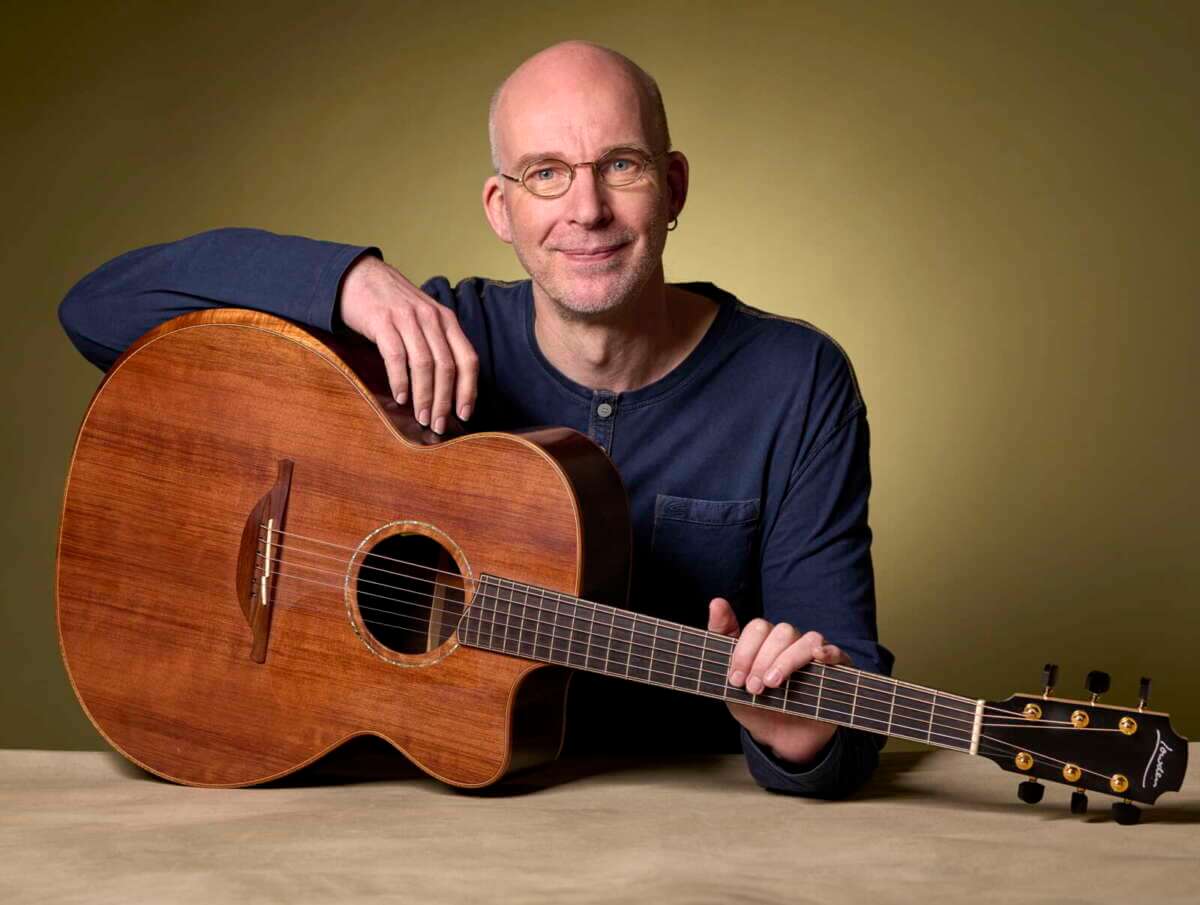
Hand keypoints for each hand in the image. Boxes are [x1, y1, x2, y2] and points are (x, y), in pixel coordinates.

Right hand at [338, 255, 478, 433]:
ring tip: (421, 417)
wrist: (358, 275)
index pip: (468, 359)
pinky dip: (400, 381)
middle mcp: (431, 318)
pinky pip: (396, 356)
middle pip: (447, 367)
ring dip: (424, 396)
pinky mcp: (383, 321)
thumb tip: (447, 388)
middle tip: (437, 425)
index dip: (468, 390)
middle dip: (444, 401)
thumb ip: (437, 343)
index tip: (464, 414)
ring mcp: (407, 318)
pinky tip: (401, 398)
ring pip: (424, 364)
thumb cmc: (392, 304)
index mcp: (446, 320)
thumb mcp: (423, 318)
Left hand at [707, 598, 852, 764]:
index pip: (758, 628)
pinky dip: (828, 652)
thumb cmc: (754, 705)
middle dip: (762, 661)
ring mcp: (814, 655)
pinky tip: (819, 657)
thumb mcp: (729, 679)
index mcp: (766, 641)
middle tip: (754, 688)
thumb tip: (717, 602)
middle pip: (781, 632)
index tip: (735, 679)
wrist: (779, 740)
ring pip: (807, 640)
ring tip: (773, 685)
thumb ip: (722, 638)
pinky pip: (837, 653)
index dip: (744, 652)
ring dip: (787, 660)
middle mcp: (791, 643)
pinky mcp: (835, 671)